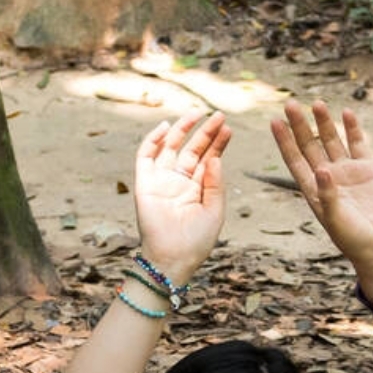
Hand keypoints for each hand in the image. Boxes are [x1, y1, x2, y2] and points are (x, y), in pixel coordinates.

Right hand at [134, 112, 231, 280]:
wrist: (173, 258)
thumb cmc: (196, 241)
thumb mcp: (214, 211)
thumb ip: (215, 184)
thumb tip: (215, 158)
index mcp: (197, 189)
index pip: (208, 159)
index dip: (217, 143)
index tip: (228, 128)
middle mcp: (179, 182)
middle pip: (193, 149)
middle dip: (205, 132)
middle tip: (219, 116)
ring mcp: (161, 180)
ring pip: (171, 147)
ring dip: (183, 130)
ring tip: (198, 114)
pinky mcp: (144, 183)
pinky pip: (146, 156)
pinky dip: (154, 140)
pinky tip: (167, 127)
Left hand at [271, 101, 372, 288]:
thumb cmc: (352, 239)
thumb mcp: (335, 219)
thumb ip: (328, 195)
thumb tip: (322, 169)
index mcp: (313, 189)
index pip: (294, 160)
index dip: (284, 141)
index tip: (275, 122)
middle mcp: (327, 177)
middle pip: (310, 145)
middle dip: (300, 126)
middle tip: (291, 104)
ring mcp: (347, 172)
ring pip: (332, 141)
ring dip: (324, 123)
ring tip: (317, 103)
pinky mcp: (367, 170)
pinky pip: (358, 145)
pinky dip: (353, 129)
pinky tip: (347, 113)